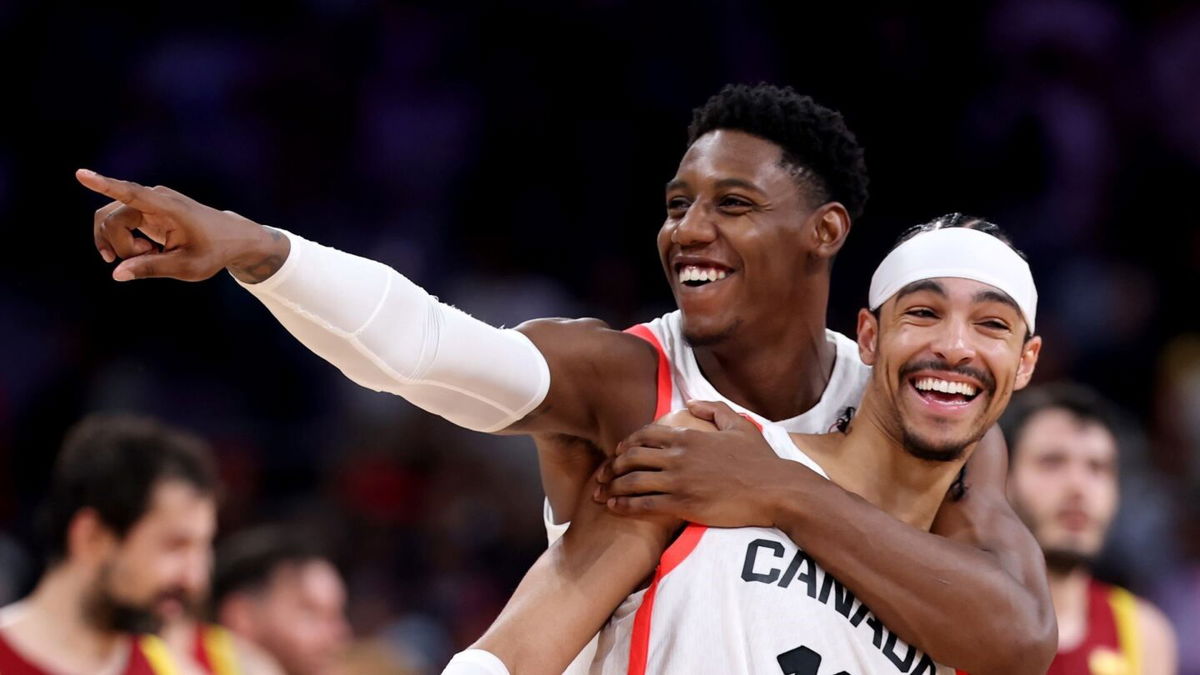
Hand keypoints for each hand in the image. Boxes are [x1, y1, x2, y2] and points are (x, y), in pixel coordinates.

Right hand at [77, 169, 287, 282]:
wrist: (231, 238)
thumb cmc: (213, 251)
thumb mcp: (186, 266)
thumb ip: (152, 268)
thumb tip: (116, 274)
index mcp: (168, 207)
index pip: (131, 194)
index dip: (104, 185)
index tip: (81, 174)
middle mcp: (154, 198)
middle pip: (111, 219)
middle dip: (119, 245)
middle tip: (144, 258)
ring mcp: (147, 202)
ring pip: (109, 220)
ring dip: (119, 244)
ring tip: (146, 255)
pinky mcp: (144, 210)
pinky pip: (116, 222)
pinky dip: (124, 242)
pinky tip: (147, 251)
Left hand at [595, 400, 796, 526]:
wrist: (775, 490)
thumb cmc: (760, 460)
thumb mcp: (739, 425)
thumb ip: (713, 409)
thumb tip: (692, 402)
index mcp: (689, 436)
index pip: (645, 434)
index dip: (625, 443)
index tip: (617, 452)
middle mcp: (678, 456)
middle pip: (631, 456)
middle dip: (611, 465)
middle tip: (602, 475)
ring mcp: (679, 480)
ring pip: (632, 480)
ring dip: (612, 486)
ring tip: (602, 493)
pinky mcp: (682, 504)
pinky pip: (643, 504)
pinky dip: (624, 505)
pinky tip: (615, 507)